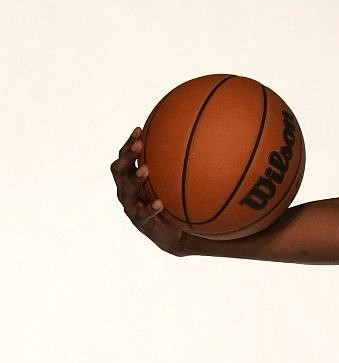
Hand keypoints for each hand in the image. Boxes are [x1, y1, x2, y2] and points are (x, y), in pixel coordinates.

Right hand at [112, 127, 186, 254]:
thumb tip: (196, 138)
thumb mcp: (174, 181)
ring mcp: (131, 206)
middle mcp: (127, 191)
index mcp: (132, 178)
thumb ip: (178, 164)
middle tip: (138, 146)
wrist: (175, 232)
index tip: (139, 129)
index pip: (125, 158)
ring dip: (135, 179)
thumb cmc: (173, 200)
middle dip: (127, 156)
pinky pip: (143, 214)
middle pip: (118, 170)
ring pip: (126, 191)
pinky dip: (150, 207)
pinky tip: (159, 203)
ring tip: (145, 171)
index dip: (128, 144)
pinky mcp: (140, 221)